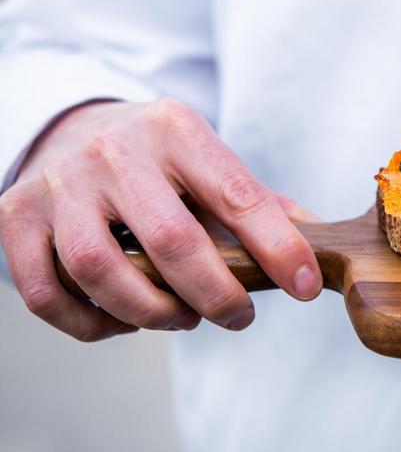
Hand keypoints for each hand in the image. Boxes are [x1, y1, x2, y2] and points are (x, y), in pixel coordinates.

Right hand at [0, 99, 322, 340]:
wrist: (70, 127)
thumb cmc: (157, 159)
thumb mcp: (208, 159)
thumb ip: (259, 205)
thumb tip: (319, 254)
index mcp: (176, 130)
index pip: (238, 196)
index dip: (278, 248)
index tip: (304, 287)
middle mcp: (114, 151)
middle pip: (172, 241)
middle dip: (217, 294)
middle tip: (239, 317)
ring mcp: (58, 184)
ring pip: (103, 272)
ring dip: (154, 313)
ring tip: (182, 318)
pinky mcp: (13, 218)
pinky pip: (47, 294)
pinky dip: (91, 324)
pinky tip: (124, 322)